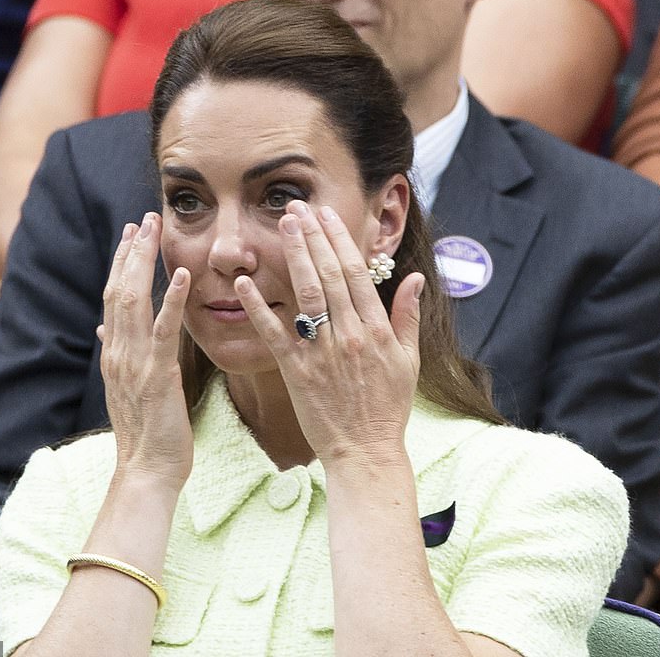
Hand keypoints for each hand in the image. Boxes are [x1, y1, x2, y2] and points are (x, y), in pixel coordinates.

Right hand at [98, 212, 192, 486]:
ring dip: (143, 262)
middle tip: (143, 218)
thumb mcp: (126, 388)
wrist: (145, 471)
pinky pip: (164, 331)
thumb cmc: (144, 433)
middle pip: (119, 290)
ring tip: (154, 230)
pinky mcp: (158, 374)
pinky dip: (172, 300)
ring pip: (133, 301)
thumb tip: (103, 329)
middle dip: (130, 251)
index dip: (120, 263)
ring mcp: (134, 362)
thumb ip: (116, 354)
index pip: (112, 298)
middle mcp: (117, 352)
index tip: (130, 234)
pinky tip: (182, 275)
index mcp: (113, 354)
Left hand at [235, 201, 423, 468]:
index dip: (340, 240)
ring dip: (294, 257)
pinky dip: (259, 307)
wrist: (366, 452)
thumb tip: (416, 278)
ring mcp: (323, 353)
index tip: (327, 215)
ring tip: (283, 226)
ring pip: (307, 294)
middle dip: (313, 237)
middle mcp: (351, 335)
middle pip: (331, 275)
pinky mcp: (298, 372)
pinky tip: (243, 283)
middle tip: (297, 207)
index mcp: (377, 330)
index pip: (357, 273)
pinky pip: (275, 333)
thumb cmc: (387, 409)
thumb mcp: (408, 361)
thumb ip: (408, 317)